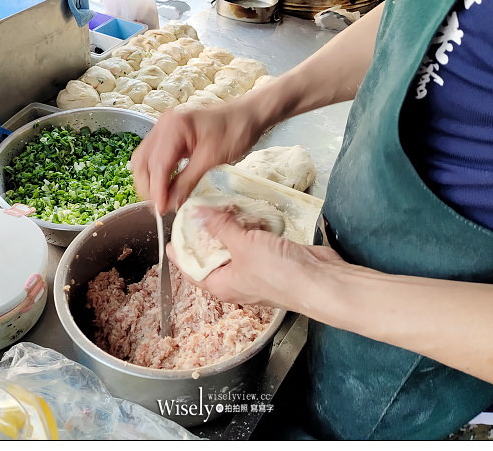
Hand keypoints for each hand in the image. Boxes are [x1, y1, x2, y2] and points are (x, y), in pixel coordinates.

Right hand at [131, 101, 264, 213]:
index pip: (157, 164)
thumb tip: (171, 203)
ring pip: (144, 160)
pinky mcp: (168, 135)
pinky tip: (165, 186)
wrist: (247, 115)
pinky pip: (154, 156)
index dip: (157, 190)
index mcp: (173, 127)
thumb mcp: (212, 159)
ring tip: (162, 200)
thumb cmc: (235, 132)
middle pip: (143, 162)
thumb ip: (188, 181)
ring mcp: (164, 129)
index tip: (161, 210)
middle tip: (161, 208)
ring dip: (150, 181)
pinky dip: (156, 173)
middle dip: (149, 186)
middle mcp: (163, 125)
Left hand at [167, 206, 342, 307]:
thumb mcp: (242, 246)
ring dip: (230, 227)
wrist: (320, 280)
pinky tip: (249, 212)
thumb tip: (196, 213)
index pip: (191, 270)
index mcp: (220, 285)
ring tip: (221, 206)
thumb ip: (219, 227)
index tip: (172, 235)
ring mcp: (255, 269)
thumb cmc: (277, 271)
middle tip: (199, 210)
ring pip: (234, 246)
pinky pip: (254, 241)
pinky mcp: (272, 258)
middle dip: (207, 233)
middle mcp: (235, 280)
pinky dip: (251, 228)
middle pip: (212, 255)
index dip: (180, 253)